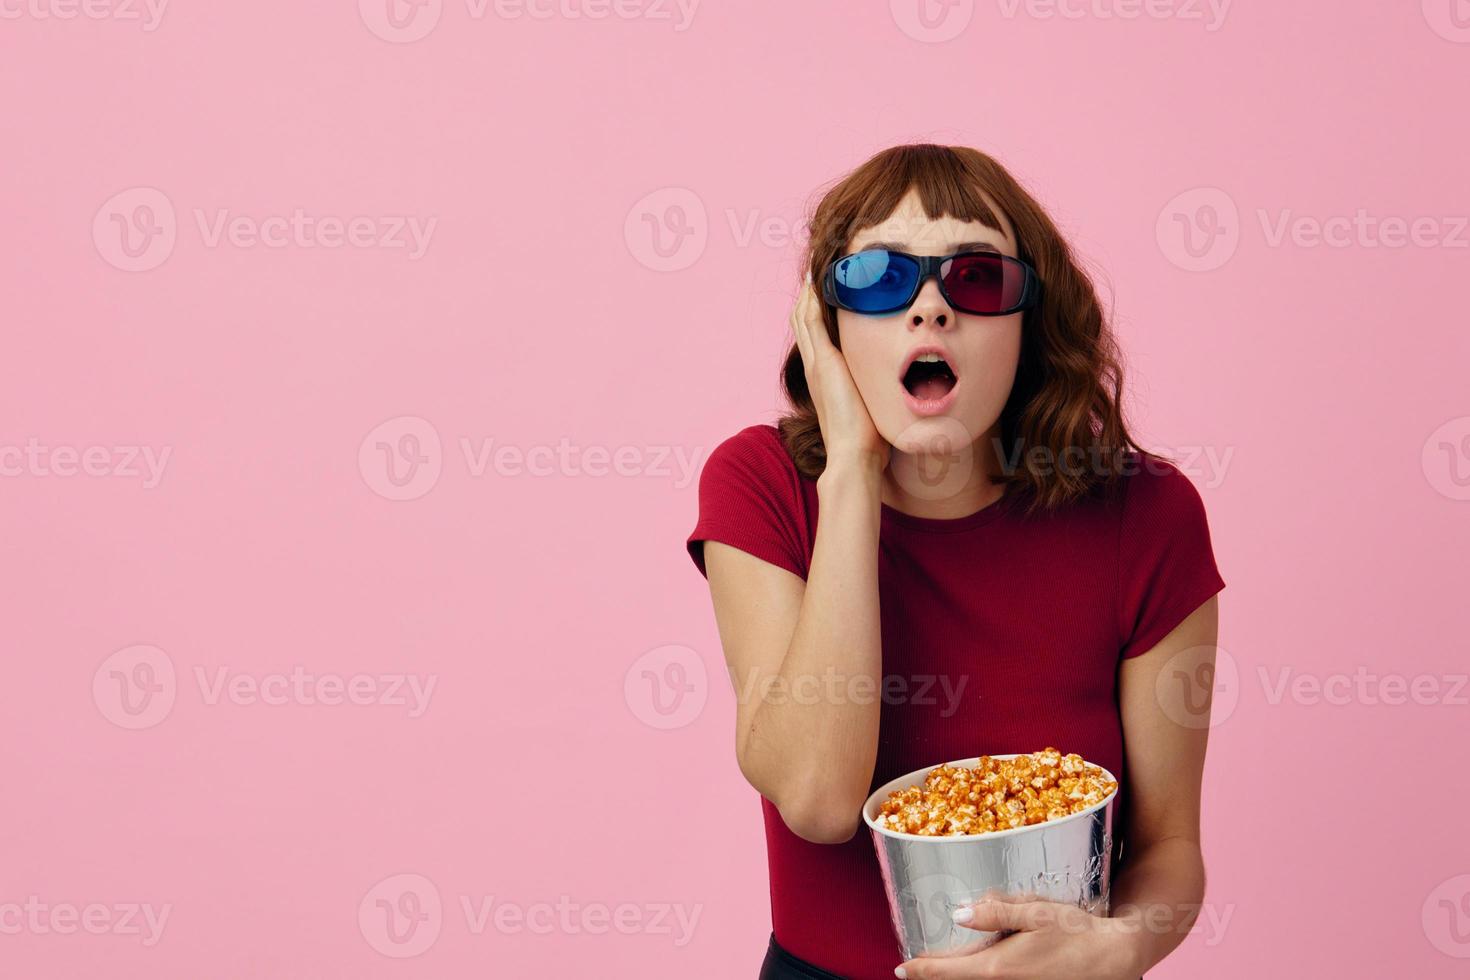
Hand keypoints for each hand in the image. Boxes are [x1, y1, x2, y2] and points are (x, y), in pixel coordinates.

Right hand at [789, 275, 886, 472]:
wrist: (854, 456)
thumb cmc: (867, 438)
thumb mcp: (872, 405)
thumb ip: (878, 391)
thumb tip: (903, 387)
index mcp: (824, 376)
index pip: (814, 335)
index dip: (818, 310)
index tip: (831, 291)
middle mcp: (815, 366)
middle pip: (803, 320)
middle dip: (811, 295)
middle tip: (825, 272)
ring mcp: (816, 363)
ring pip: (802, 316)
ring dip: (810, 292)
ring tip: (822, 269)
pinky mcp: (823, 361)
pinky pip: (809, 320)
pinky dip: (812, 299)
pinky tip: (820, 282)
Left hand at [895, 896, 1142, 979]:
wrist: (1114, 958)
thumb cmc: (1077, 933)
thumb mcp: (1036, 912)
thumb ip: (996, 913)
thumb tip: (959, 914)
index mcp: (999, 968)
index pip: (948, 972)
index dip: (921, 970)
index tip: (901, 969)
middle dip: (935, 975)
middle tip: (914, 968)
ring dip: (957, 976)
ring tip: (940, 967)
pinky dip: (978, 977)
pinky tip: (978, 968)